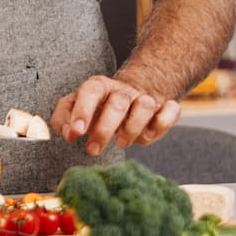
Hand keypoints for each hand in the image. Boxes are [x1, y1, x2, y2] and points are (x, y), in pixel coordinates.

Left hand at [49, 75, 180, 156]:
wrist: (131, 96)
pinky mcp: (164, 107)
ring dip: (132, 128)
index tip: (76, 133)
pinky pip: (171, 110)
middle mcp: (123, 90)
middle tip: (93, 149)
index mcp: (99, 86)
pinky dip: (163, 123)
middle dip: (105, 129)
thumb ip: (64, 119)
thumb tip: (67, 133)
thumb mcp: (76, 109)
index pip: (90, 92)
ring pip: (145, 106)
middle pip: (117, 103)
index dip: (83, 111)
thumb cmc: (98, 108)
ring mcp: (144, 98)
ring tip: (121, 142)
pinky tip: (149, 134)